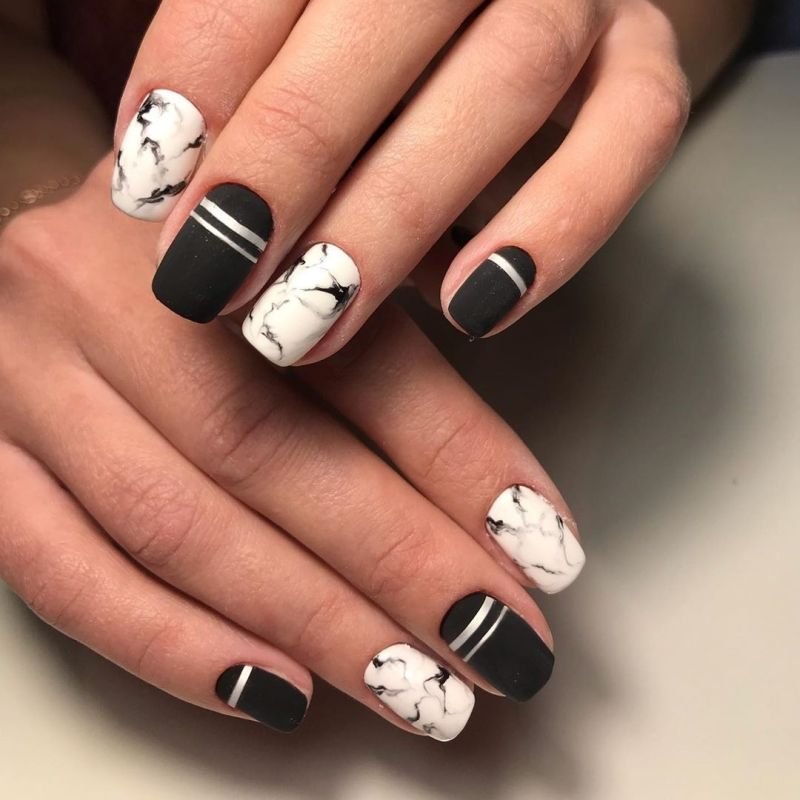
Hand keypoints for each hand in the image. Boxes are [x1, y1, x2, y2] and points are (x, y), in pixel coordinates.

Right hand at [0, 166, 584, 738]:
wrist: (55, 238)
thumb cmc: (211, 250)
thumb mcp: (297, 242)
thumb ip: (381, 315)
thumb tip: (493, 458)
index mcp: (212, 219)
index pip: (362, 355)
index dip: (465, 464)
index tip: (543, 550)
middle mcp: (106, 292)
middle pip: (271, 451)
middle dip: (401, 567)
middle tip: (499, 645)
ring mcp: (27, 380)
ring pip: (177, 526)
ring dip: (311, 625)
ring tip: (417, 692)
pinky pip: (63, 573)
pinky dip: (174, 646)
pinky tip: (276, 693)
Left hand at [111, 0, 688, 357]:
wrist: (509, 18)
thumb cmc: (366, 48)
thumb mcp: (293, 43)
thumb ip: (242, 79)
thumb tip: (164, 186)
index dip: (203, 71)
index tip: (149, 190)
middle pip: (388, 18)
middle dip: (290, 158)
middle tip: (214, 279)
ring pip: (507, 79)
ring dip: (397, 216)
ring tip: (311, 321)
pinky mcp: (644, 69)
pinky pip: (632, 137)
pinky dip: (558, 227)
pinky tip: (473, 309)